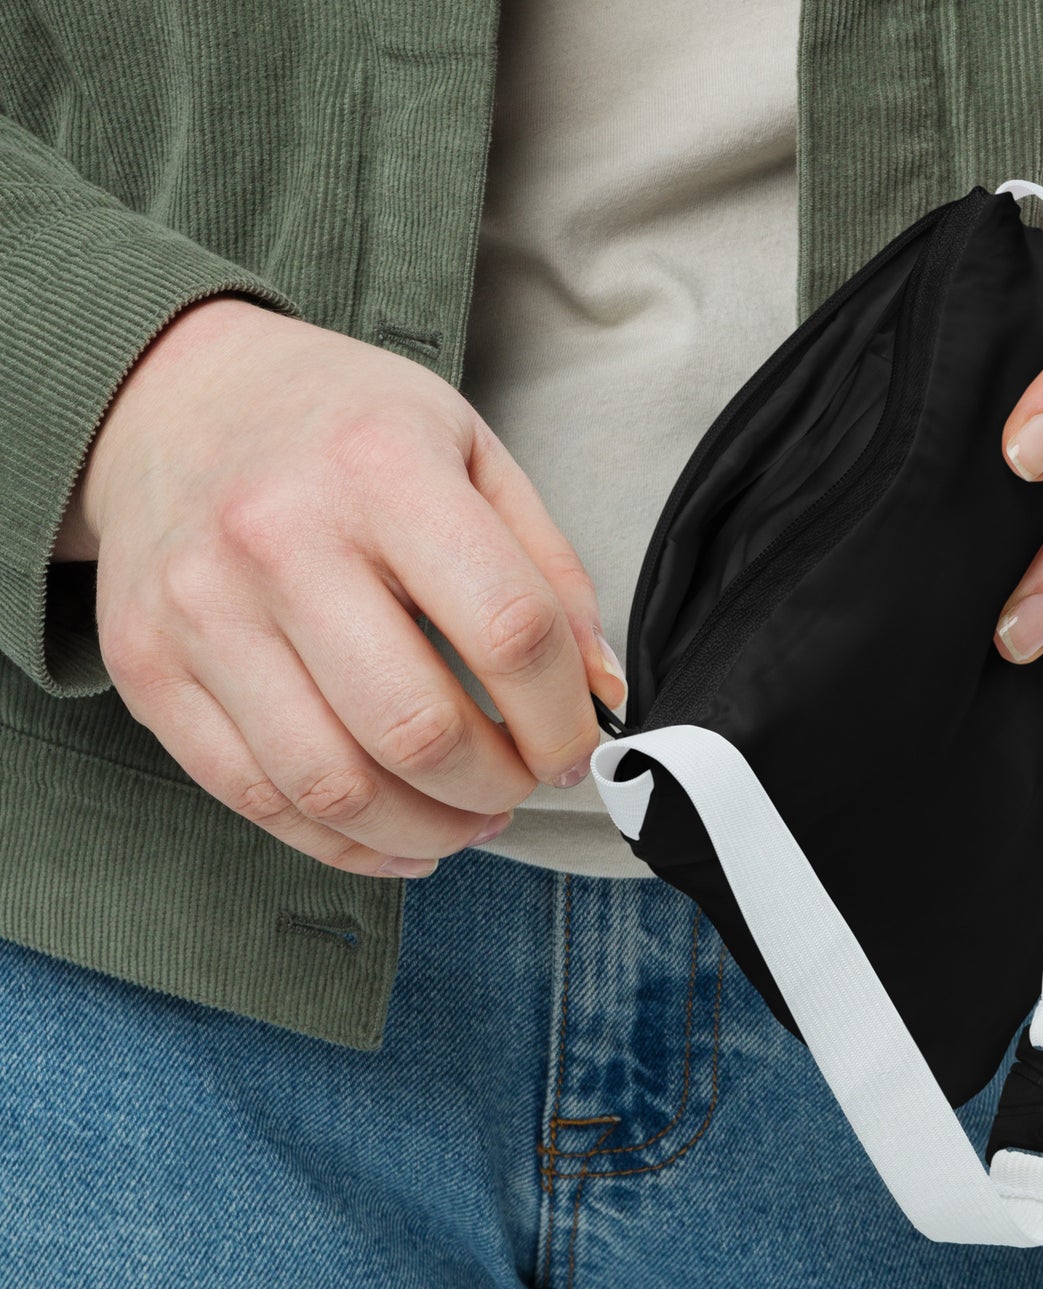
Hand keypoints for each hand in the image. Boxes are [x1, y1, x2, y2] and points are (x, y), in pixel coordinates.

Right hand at [59, 296, 627, 876]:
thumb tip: (601, 693)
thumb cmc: (341, 428)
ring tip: (468, 818)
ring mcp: (201, 611)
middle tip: (520, 782)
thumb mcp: (472, 452)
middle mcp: (279, 537)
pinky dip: (344, 843)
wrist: (171, 398)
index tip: (574, 743)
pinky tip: (397, 834)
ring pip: (332, 785)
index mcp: (381, 468)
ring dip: (427, 830)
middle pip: (417, 728)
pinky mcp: (147, 668)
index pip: (508, 629)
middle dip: (496, 785)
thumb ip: (550, 572)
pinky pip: (253, 798)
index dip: (562, 716)